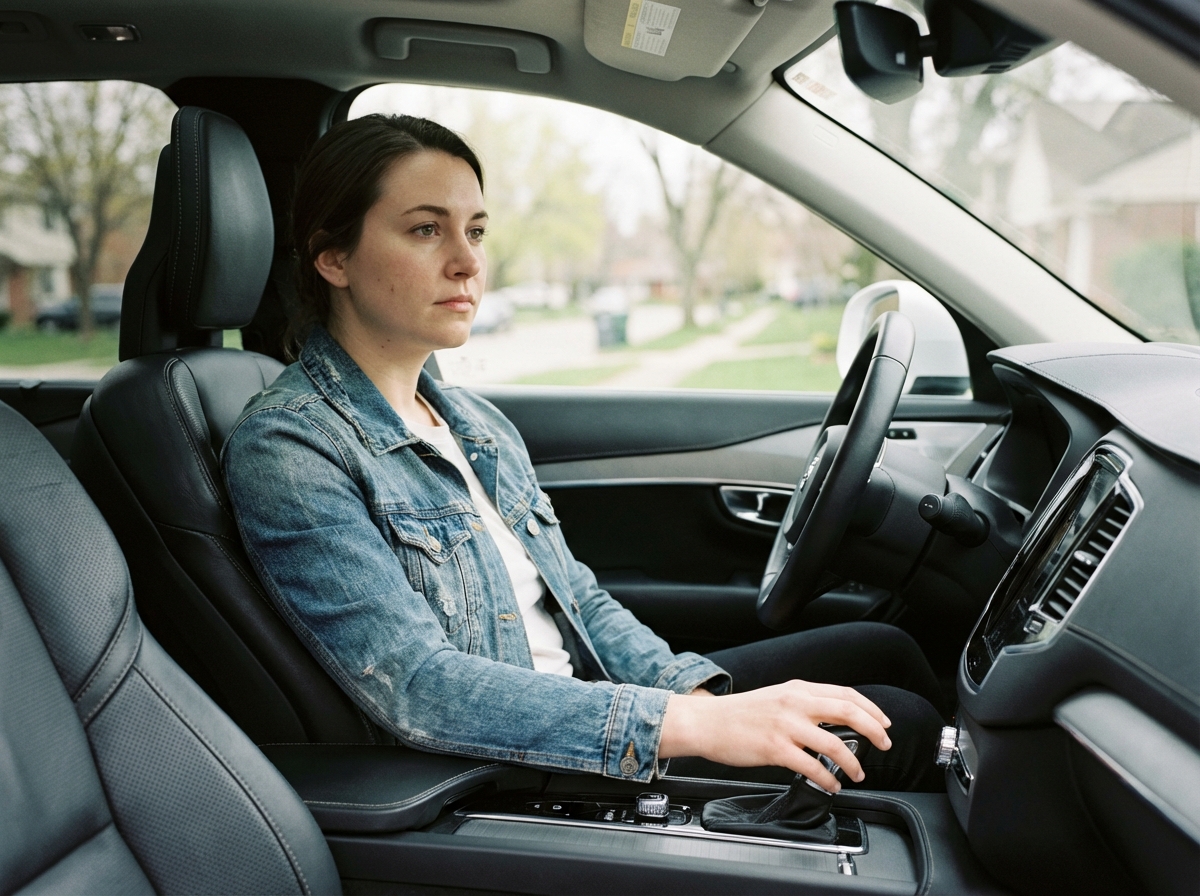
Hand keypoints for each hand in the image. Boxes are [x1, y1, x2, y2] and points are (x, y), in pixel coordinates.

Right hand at [659, 680, 891, 791]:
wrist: (706, 722)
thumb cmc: (738, 714)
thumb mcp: (776, 697)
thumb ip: (803, 704)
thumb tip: (832, 720)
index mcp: (797, 688)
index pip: (845, 694)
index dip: (870, 708)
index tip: (883, 723)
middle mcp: (794, 702)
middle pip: (848, 711)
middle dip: (874, 730)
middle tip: (885, 744)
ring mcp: (785, 725)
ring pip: (834, 743)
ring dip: (853, 763)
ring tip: (857, 774)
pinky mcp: (775, 748)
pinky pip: (812, 766)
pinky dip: (828, 779)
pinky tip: (832, 785)